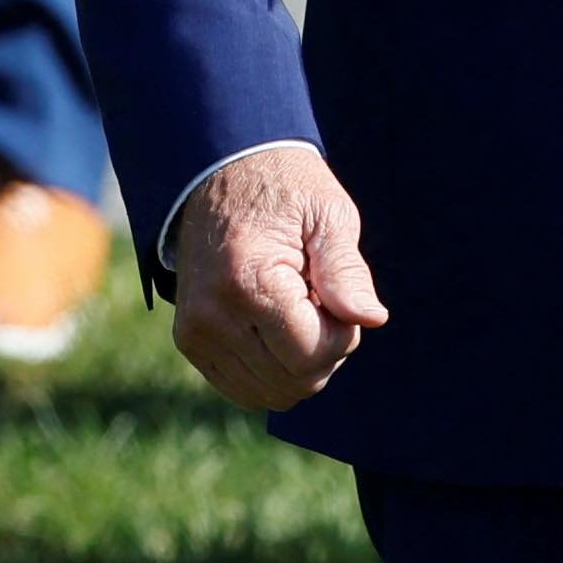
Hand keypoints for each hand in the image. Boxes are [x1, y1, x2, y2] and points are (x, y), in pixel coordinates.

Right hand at [168, 145, 386, 412]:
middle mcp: (212, 316)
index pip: (311, 354)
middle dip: (324, 349)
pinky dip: (273, 370)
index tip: (337, 293)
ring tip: (297, 309)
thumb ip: (346, 271)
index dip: (343, 334)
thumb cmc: (284, 187)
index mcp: (247, 281)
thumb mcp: (328, 213)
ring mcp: (195, 334)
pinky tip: (276, 326)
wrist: (219, 169)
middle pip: (294, 382)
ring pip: (271, 394)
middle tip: (320, 298)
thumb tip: (371, 319)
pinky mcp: (191, 342)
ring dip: (299, 364)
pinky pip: (244, 389)